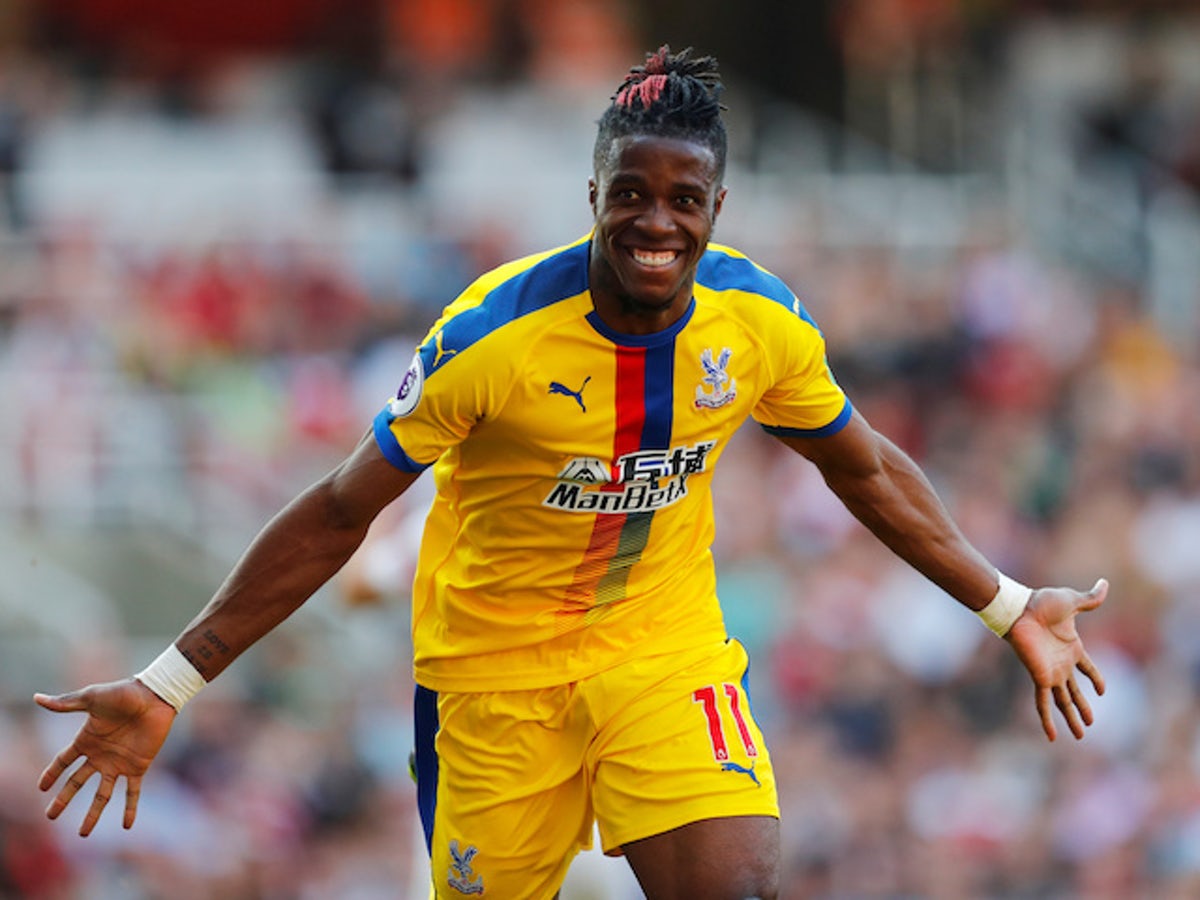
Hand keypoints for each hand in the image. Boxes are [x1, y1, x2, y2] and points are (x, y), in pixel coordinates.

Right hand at [35, 679, 176, 835]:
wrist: (155, 697)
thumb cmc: (124, 693)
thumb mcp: (92, 698)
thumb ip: (66, 703)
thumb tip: (36, 698)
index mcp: (87, 740)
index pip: (63, 762)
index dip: (51, 774)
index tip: (41, 788)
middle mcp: (100, 756)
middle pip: (77, 783)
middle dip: (63, 799)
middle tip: (50, 816)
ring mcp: (118, 763)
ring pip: (102, 794)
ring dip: (93, 814)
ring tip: (83, 834)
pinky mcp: (138, 766)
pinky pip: (132, 792)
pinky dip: (130, 808)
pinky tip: (127, 825)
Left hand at [1004, 578, 1107, 740]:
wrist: (1021, 609)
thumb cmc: (1043, 604)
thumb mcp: (1072, 601)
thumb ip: (1090, 598)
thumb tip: (1105, 584)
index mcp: (1073, 648)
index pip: (1088, 669)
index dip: (1096, 679)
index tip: (1102, 690)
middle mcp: (1062, 664)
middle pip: (1075, 692)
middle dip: (1082, 708)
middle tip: (1090, 724)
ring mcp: (1051, 673)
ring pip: (1064, 702)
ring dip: (1072, 719)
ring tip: (1080, 736)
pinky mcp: (1039, 677)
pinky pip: (1043, 703)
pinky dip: (1047, 719)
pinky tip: (1051, 736)